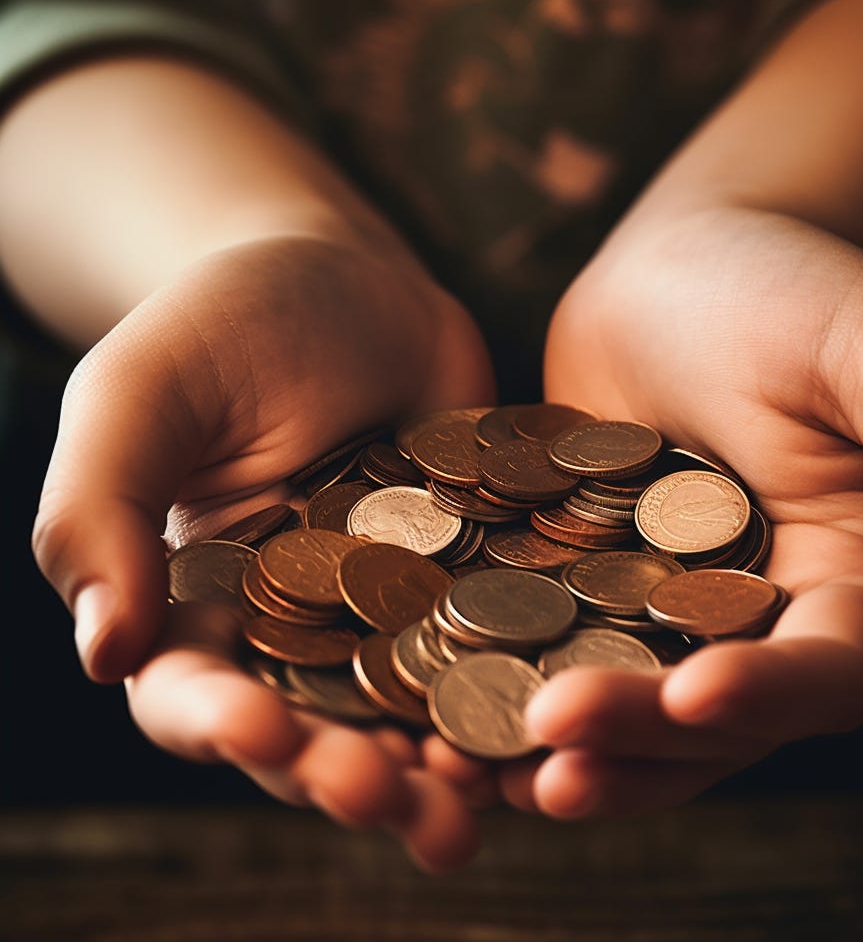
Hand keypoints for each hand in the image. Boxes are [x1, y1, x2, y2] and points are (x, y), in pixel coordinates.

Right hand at [32, 234, 495, 869]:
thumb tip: (103, 652)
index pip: (194, 694)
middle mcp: (298, 631)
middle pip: (317, 734)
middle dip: (350, 777)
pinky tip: (552, 711)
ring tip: (479, 796)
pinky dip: (520, 685)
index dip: (222, 727)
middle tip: (395, 798)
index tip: (262, 731)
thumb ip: (97, 510)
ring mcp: (395, 612)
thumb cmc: (226, 323)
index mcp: (199, 605)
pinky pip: (499, 645)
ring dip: (443, 766)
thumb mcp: (140, 393)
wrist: (351, 277)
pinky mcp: (475, 579)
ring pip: (415, 713)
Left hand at [491, 205, 862, 818]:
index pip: (830, 671)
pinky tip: (432, 701)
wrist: (685, 262)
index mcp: (847, 581)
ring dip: (561, 748)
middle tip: (550, 753)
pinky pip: (545, 644)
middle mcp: (756, 617)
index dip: (772, 697)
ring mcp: (662, 608)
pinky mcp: (581, 581)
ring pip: (621, 703)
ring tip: (477, 773)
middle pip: (709, 717)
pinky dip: (498, 679)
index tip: (695, 693)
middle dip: (637, 741)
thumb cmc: (798, 287)